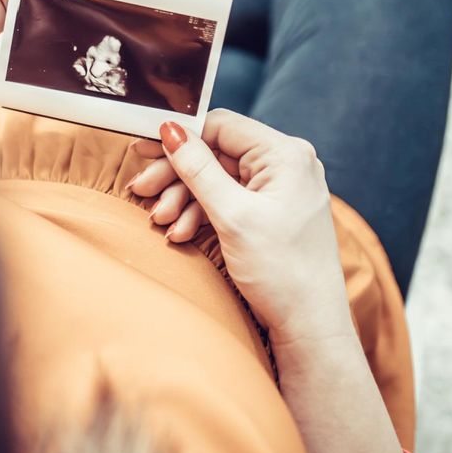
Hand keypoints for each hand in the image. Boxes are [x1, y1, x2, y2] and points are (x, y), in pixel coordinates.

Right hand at [129, 109, 351, 344]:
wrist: (309, 326)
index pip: (221, 126)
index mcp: (286, 155)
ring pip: (218, 180)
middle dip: (176, 175)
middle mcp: (286, 165)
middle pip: (216, 154)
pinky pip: (228, 201)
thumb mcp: (232, 216)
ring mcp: (280, 190)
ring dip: (184, 199)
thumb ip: (199, 169)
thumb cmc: (282, 271)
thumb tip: (170, 130)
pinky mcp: (271, 213)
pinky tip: (181, 234)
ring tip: (161, 222)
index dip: (180, 138)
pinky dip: (202, 215)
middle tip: (142, 190)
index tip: (144, 150)